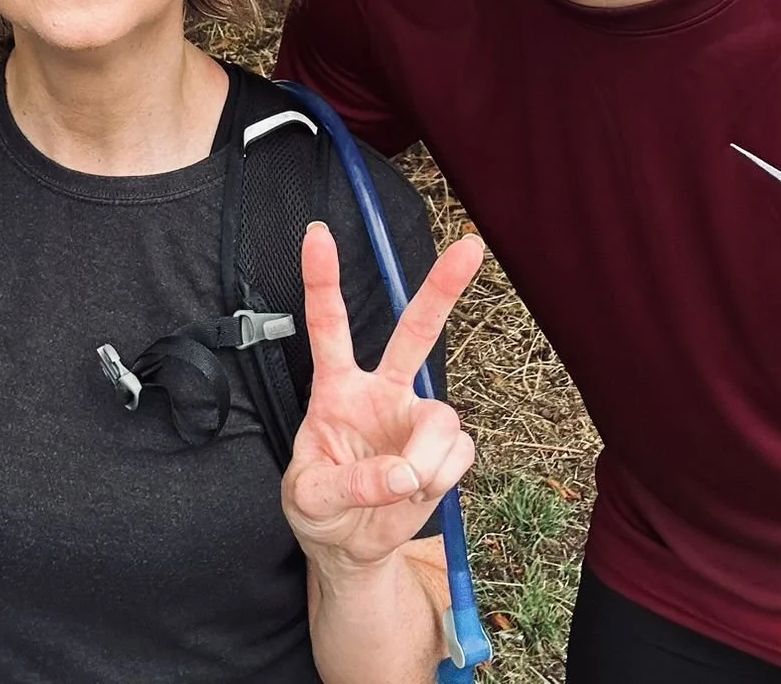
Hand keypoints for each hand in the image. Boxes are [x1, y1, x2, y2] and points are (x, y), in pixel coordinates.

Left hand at [282, 223, 484, 573]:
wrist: (349, 547)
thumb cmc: (319, 509)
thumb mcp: (310, 498)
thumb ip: (351, 484)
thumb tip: (403, 474)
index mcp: (334, 389)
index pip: (328, 327)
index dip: (322, 280)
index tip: (317, 234)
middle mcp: (381, 392)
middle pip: (414, 332)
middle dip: (442, 289)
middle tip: (471, 246)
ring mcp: (415, 418)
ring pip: (442, 417)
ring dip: (426, 457)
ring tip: (406, 486)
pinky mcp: (444, 450)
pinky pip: (458, 455)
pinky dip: (439, 478)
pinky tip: (418, 491)